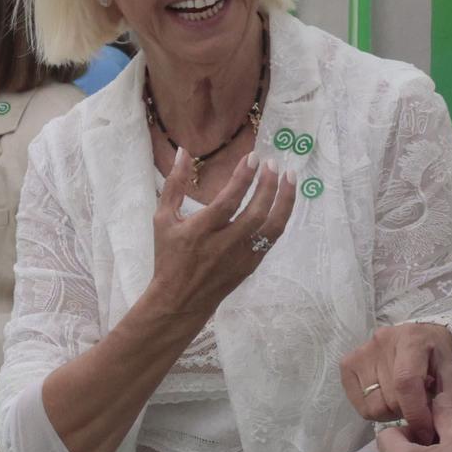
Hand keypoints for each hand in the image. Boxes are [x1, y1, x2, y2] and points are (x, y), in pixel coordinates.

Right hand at [148, 150, 295, 328]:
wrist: (180, 299)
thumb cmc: (169, 256)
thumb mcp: (163, 220)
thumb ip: (174, 185)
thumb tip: (183, 152)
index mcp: (201, 231)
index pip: (228, 201)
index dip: (243, 178)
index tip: (253, 158)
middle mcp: (224, 244)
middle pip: (255, 212)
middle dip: (268, 185)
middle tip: (273, 164)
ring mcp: (241, 256)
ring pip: (271, 226)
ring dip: (284, 199)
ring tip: (289, 177)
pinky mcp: (251, 264)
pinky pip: (272, 238)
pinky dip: (281, 216)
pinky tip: (282, 200)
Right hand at [339, 321, 451, 444]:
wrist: (420, 336)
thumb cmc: (437, 356)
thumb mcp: (451, 374)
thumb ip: (446, 399)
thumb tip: (435, 428)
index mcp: (412, 339)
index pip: (406, 382)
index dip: (415, 411)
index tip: (425, 430)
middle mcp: (381, 342)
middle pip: (390, 399)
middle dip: (406, 412)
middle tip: (417, 407)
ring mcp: (360, 353)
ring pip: (373, 406)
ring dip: (390, 412)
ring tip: (402, 401)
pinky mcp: (347, 365)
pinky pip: (359, 405)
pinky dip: (375, 409)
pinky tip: (386, 398)